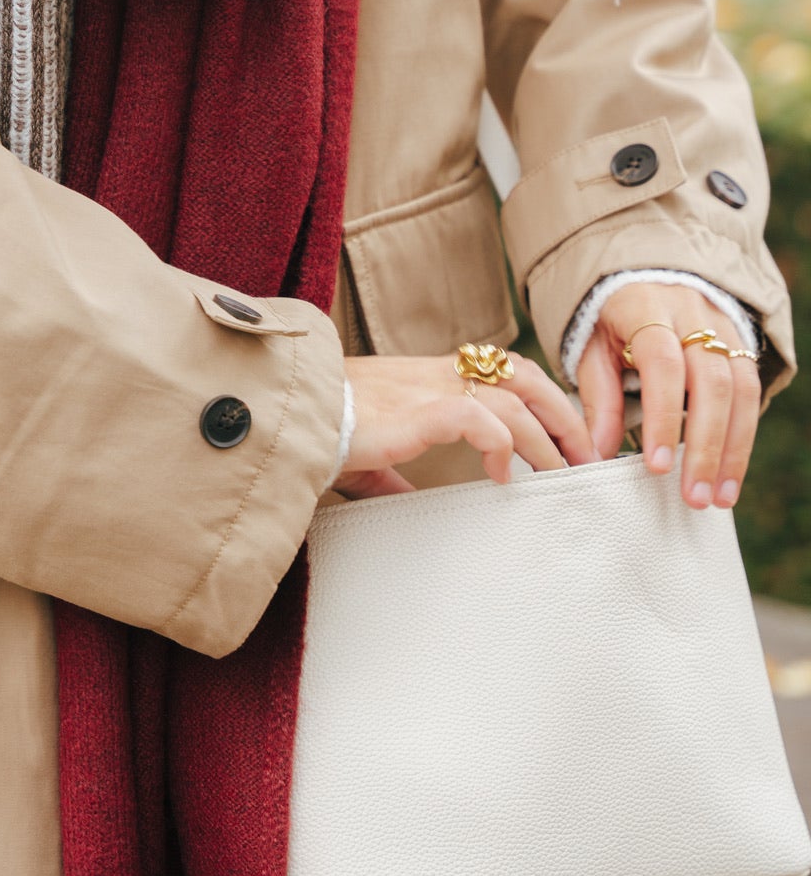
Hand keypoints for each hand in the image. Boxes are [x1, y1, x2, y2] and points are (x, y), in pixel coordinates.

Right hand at [338, 352, 593, 498]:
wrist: (289, 417)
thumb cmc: (321, 431)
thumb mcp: (370, 455)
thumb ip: (395, 476)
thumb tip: (408, 503)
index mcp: (428, 377)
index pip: (503, 371)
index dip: (541, 399)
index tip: (563, 438)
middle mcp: (436, 375)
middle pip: (523, 374)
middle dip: (563, 412)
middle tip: (587, 454)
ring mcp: (429, 389)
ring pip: (512, 398)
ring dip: (545, 436)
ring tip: (560, 472)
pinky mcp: (418, 411)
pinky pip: (479, 418)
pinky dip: (501, 446)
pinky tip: (504, 476)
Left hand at [580, 285, 759, 508]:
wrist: (646, 276)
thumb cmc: (612, 320)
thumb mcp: (592, 347)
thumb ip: (597, 396)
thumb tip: (598, 454)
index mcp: (646, 308)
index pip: (663, 366)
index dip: (663, 418)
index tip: (658, 466)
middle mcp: (692, 314)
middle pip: (712, 383)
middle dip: (706, 447)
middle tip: (694, 497)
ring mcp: (723, 327)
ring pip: (741, 391)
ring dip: (733, 451)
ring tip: (718, 497)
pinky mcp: (742, 344)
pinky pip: (751, 394)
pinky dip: (742, 438)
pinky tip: (729, 474)